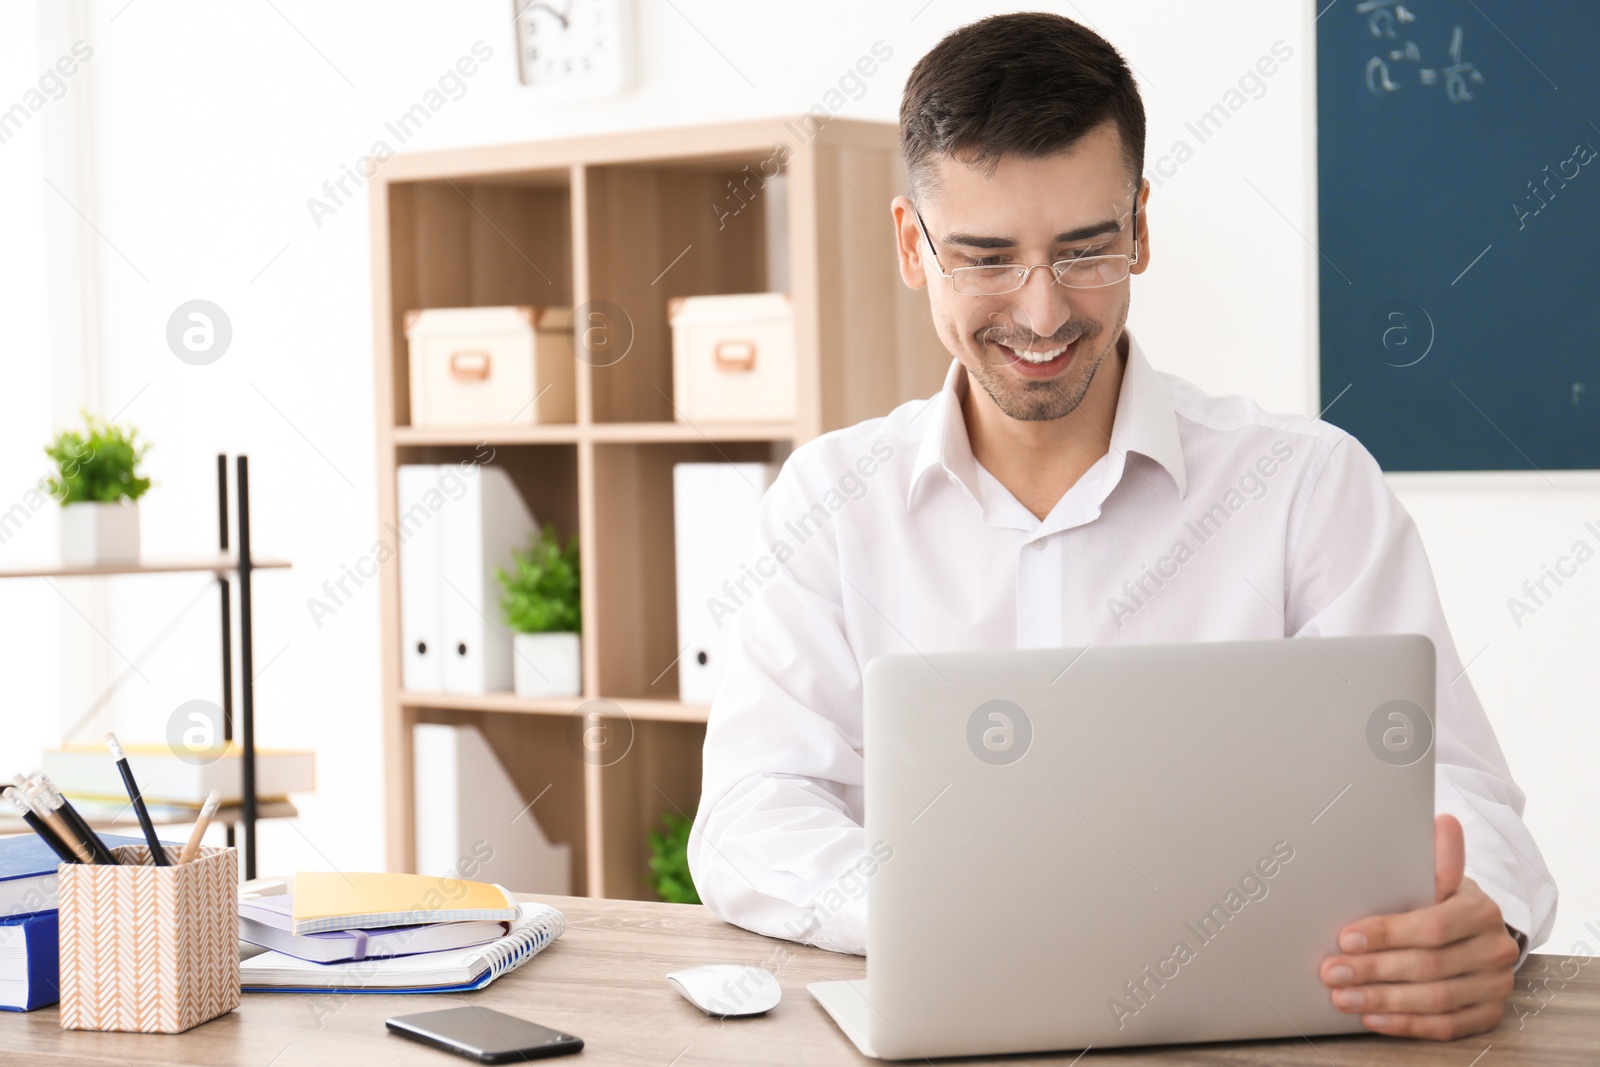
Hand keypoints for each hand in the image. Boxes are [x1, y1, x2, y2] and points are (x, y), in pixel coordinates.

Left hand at [1318, 814, 1520, 1039]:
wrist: (1477, 933)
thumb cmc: (1445, 901)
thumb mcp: (1439, 878)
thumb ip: (1438, 859)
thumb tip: (1444, 822)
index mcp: (1480, 910)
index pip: (1430, 926)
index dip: (1386, 934)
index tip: (1345, 938)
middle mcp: (1495, 949)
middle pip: (1428, 967)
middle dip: (1373, 970)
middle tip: (1331, 972)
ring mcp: (1495, 985)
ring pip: (1435, 1000)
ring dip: (1382, 1001)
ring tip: (1342, 997)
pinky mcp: (1489, 1014)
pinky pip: (1445, 1027)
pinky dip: (1405, 1024)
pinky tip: (1372, 1018)